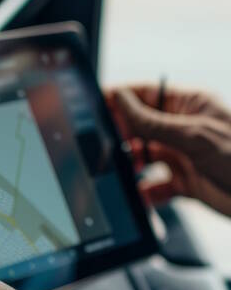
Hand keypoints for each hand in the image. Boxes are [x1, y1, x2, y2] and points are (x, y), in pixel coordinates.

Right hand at [106, 85, 230, 216]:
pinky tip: (143, 195)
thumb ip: (153, 120)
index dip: (120, 97)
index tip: (96, 103)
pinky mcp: (185, 182)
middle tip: (107, 144)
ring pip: (144, 156)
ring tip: (122, 171)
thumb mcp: (193, 135)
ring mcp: (182, 155)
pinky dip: (147, 192)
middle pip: (139, 126)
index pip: (145, 94)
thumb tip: (121, 99)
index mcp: (188, 106)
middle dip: (122, 135)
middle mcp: (182, 129)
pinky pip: (156, 185)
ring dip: (131, 165)